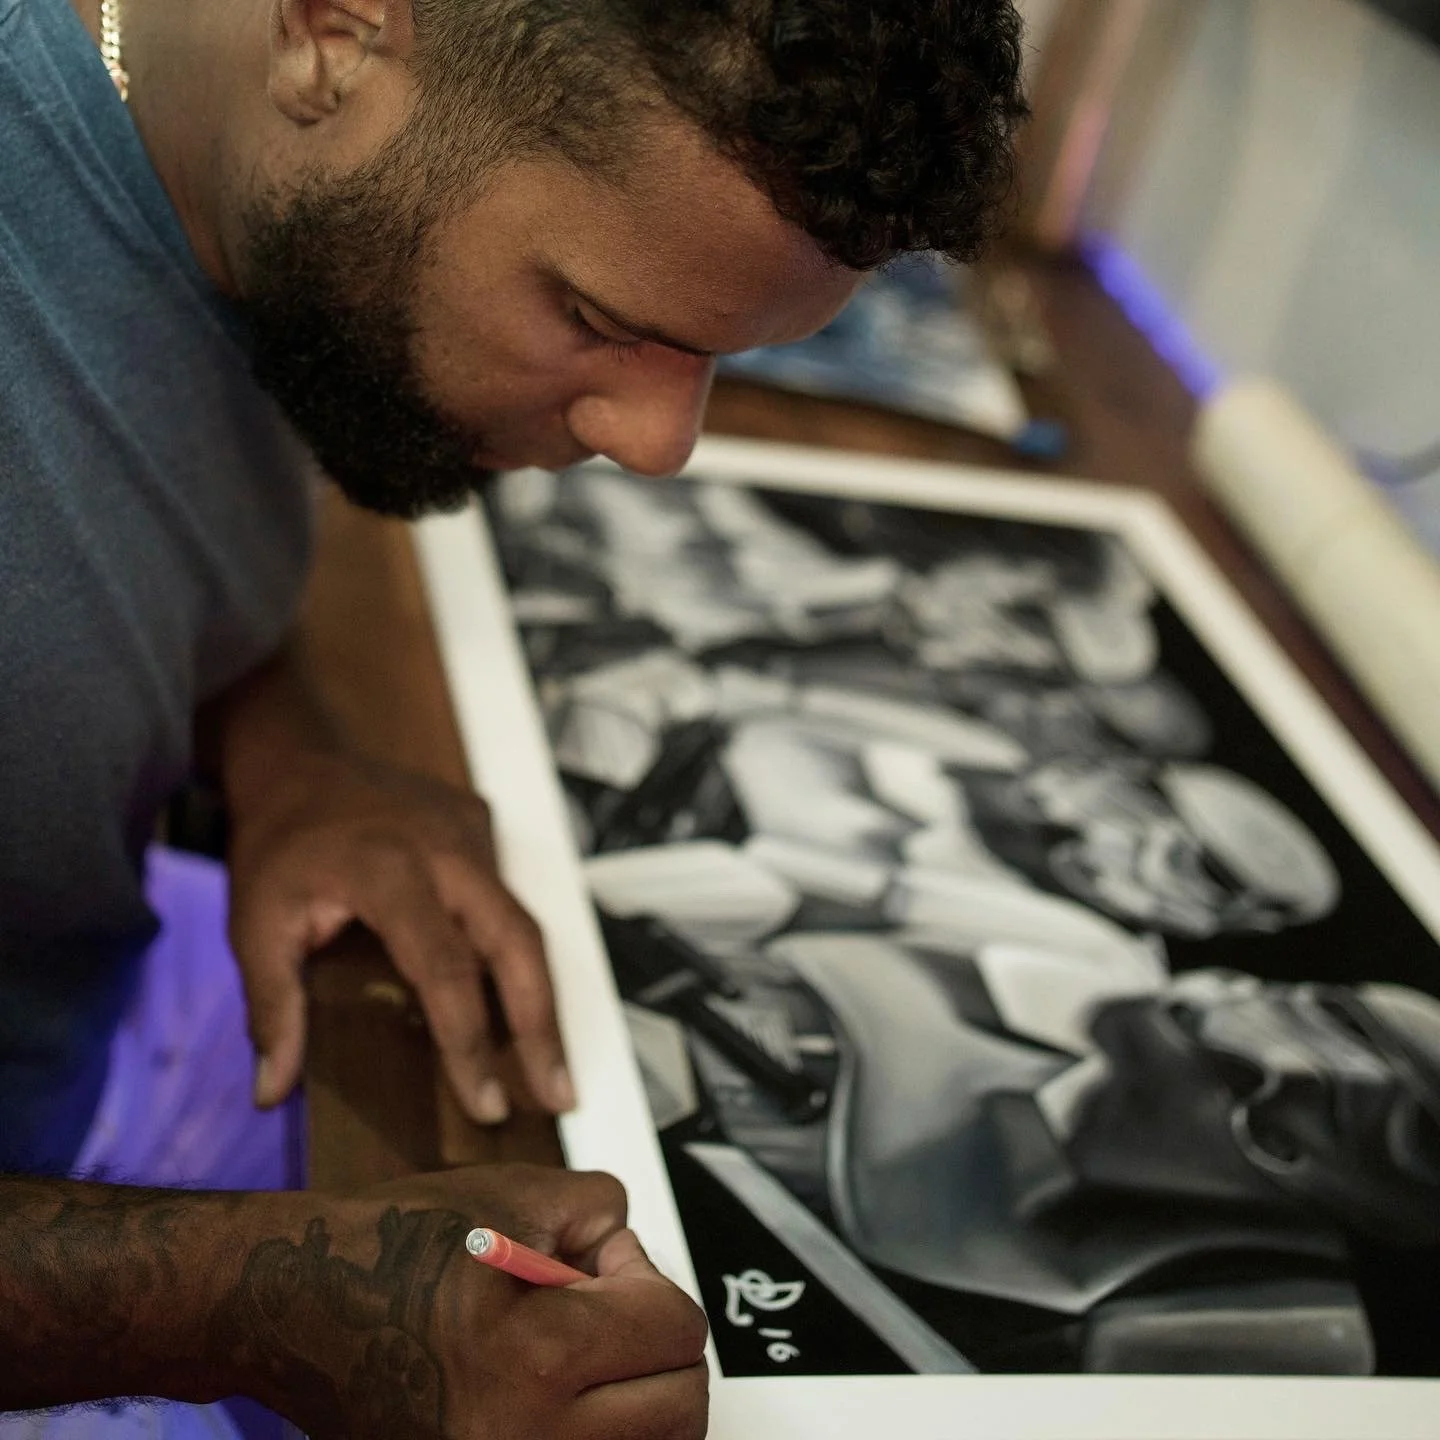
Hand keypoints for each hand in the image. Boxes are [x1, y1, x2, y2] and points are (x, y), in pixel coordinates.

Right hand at [225, 1164, 709, 1439]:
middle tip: (612, 1315)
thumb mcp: (518, 1195)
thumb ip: (606, 1216)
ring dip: (637, 1401)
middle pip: (678, 1412)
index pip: (675, 1333)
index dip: (649, 1281)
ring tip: (586, 1356)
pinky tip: (563, 1396)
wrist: (298, 1307)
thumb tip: (640, 1265)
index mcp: (537, 1358)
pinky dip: (596, 1433)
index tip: (610, 1267)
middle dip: (660, 1348)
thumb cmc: (394, 1246)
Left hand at [226, 746, 571, 1123]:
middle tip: (558, 1093)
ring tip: (548, 1062)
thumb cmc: (276, 845)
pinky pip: (507, 895)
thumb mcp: (254, 924)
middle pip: (519, 942)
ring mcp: (472, 832)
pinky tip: (511, 998)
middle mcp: (446, 849)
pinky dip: (514, 950)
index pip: (446, 968)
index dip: (470, 1042)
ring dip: (539, 994)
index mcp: (389, 872)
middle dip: (542, 1024)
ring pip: (524, 921)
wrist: (296, 756)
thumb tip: (274, 1091)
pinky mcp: (482, 824)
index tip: (486, 1103)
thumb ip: (272, 1007)